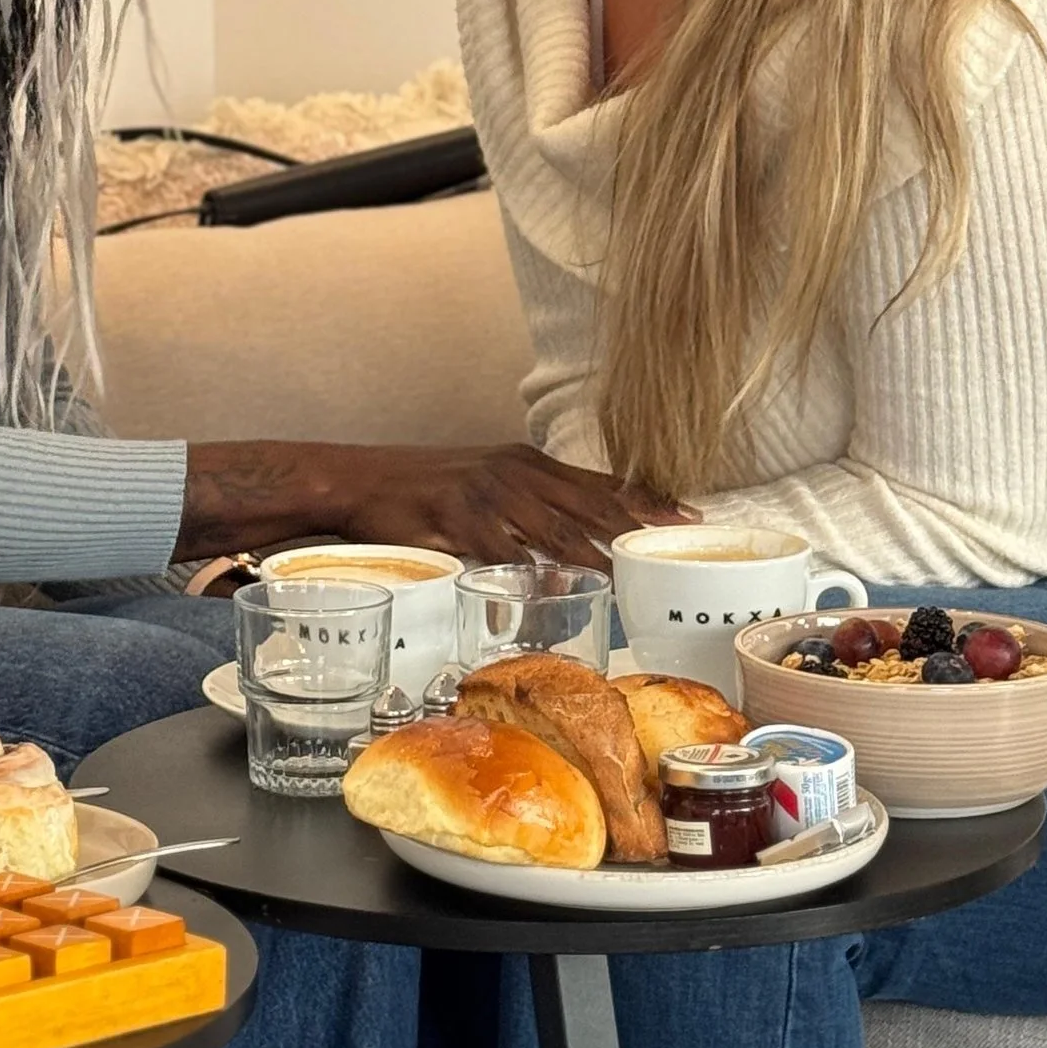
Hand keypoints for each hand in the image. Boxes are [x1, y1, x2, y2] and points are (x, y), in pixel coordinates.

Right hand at [178, 440, 681, 571]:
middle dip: (639, 524)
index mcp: (526, 461)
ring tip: (636, 573)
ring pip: (558, 526)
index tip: (688, 514)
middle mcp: (516, 470)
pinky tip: (560, 586)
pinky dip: (535, 570)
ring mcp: (490, 493)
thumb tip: (567, 554)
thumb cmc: (422, 488)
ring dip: (599, 553)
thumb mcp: (484, 487)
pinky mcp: (460, 517)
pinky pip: (507, 550)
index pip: (599, 481)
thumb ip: (527, 513)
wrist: (358, 479)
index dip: (645, 498)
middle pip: (591, 501)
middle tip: (681, 543)